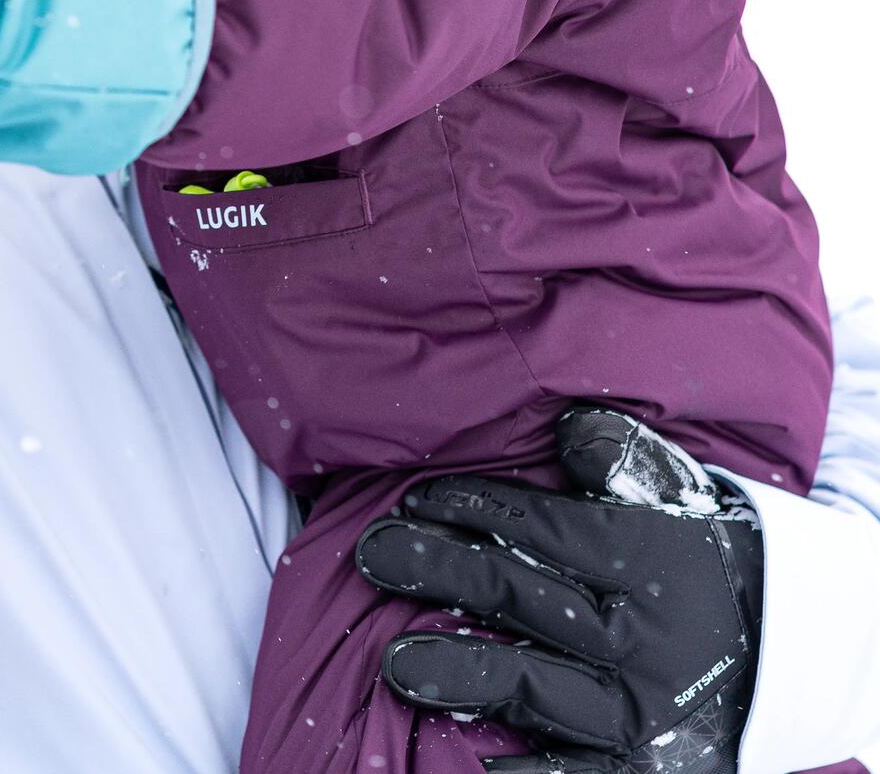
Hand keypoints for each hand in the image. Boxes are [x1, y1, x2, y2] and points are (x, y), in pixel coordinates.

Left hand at [356, 408, 763, 772]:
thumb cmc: (696, 557)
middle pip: (527, 597)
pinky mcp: (652, 768)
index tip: (412, 499)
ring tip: (394, 663)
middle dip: (444, 572)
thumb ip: (621, 459)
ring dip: (464, 674)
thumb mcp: (675, 495)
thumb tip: (570, 426)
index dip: (474, 508)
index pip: (546, 526)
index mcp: (651, 559)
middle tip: (372, 555)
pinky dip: (531, 770)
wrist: (793, 655)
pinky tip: (473, 762)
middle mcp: (646, 638)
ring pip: (539, 689)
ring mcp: (644, 709)